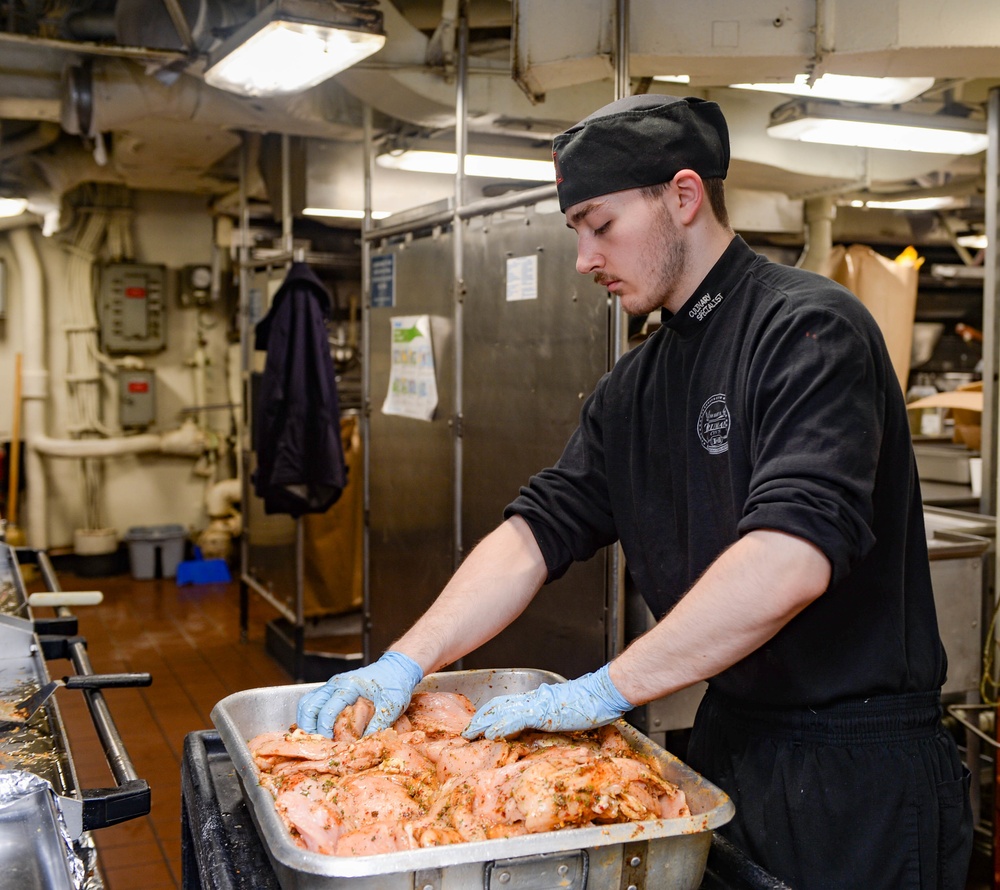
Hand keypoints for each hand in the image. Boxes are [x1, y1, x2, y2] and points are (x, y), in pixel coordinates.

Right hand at [296, 651, 422, 737]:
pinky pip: (314, 701)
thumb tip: (362, 744)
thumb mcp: (391, 706)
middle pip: (309, 705)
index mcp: (349, 686)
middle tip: (316, 745)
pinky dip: (312, 716)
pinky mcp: (334, 690)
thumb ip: (377, 724)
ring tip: (314, 740)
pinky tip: (318, 730)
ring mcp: (333, 686)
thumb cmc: (395, 684)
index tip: (328, 745)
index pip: (326, 711)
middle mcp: (336, 684)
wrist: (398, 668)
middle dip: (308, 727)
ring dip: (306, 721)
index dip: (324, 731)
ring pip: (308, 702)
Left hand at [462, 664, 633, 739]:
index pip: (505, 704)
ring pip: (501, 712)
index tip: (477, 725)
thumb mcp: (564, 714)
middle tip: (465, 732)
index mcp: (536, 700)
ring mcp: (536, 704)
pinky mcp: (542, 712)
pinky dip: (501, 727)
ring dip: (484, 724)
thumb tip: (540, 728)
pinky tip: (490, 734)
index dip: (488, 714)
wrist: (602, 694)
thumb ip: (549, 718)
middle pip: (497, 706)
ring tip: (469, 734)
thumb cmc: (589, 704)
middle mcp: (532, 699)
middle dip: (480, 719)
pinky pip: (517, 719)